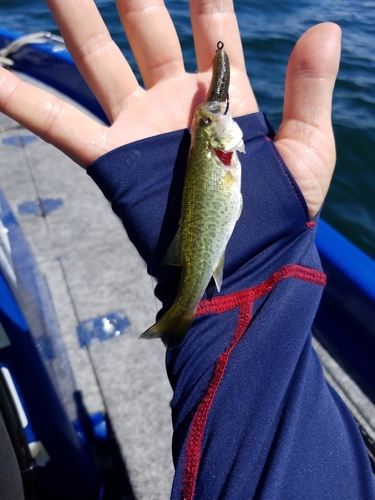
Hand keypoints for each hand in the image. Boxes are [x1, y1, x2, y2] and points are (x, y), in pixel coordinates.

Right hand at [0, 0, 339, 218]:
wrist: (245, 261)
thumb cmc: (282, 211)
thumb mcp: (307, 149)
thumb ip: (310, 89)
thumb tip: (327, 26)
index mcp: (221, 96)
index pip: (211, 24)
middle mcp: (174, 102)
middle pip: (144, 26)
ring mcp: (139, 127)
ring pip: (98, 60)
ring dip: (72, 18)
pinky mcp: (114, 160)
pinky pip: (63, 125)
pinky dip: (26, 102)